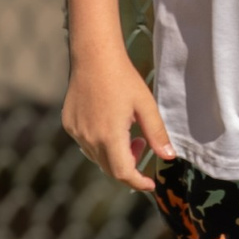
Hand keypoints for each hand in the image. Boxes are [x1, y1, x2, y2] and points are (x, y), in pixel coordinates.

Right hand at [62, 48, 173, 191]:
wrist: (93, 56)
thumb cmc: (123, 78)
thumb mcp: (146, 105)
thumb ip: (157, 134)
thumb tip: (169, 157)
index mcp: (110, 136)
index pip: (123, 174)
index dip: (138, 182)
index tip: (151, 183)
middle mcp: (89, 138)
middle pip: (110, 169)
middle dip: (129, 167)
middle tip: (142, 146)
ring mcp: (77, 132)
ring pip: (97, 158)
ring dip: (114, 155)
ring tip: (128, 133)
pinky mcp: (69, 124)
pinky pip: (86, 144)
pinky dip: (101, 144)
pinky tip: (110, 124)